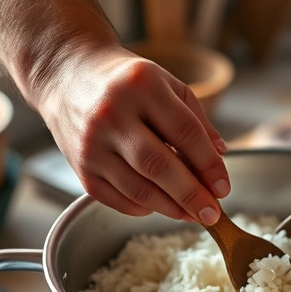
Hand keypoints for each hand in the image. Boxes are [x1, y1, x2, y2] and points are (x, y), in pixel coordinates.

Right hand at [36, 45, 228, 224]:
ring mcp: (92, 143)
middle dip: (191, 195)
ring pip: (138, 189)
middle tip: (212, 213)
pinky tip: (160, 205)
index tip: (223, 187)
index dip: (209, 165)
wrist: (67, 77)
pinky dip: (142, 208)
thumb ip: (196, 119)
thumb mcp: (166, 84)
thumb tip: (219, 156)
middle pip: (159, 166)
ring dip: (170, 208)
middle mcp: (113, 113)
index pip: (185, 132)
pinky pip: (116, 199)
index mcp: (142, 85)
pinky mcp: (80, 167)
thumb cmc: (125, 82)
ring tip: (192, 214)